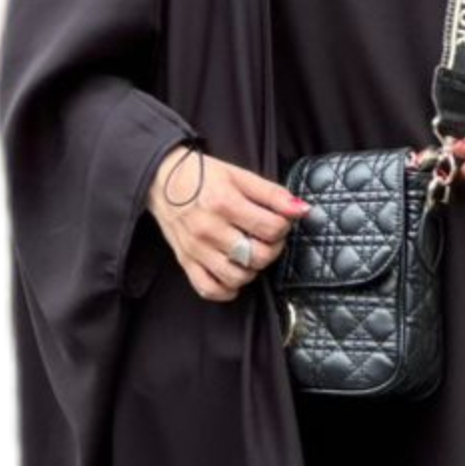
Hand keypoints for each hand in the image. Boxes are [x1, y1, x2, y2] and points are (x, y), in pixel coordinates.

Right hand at [147, 141, 310, 302]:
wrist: (162, 178)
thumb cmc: (203, 176)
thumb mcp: (240, 176)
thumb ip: (273, 194)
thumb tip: (302, 210)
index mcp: (224, 203)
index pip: (271, 228)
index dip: (283, 227)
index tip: (278, 221)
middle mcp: (209, 229)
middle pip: (258, 256)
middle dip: (272, 249)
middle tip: (267, 238)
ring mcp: (196, 249)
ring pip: (238, 277)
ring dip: (252, 269)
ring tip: (250, 253)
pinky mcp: (185, 262)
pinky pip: (210, 289)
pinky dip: (227, 289)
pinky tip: (234, 274)